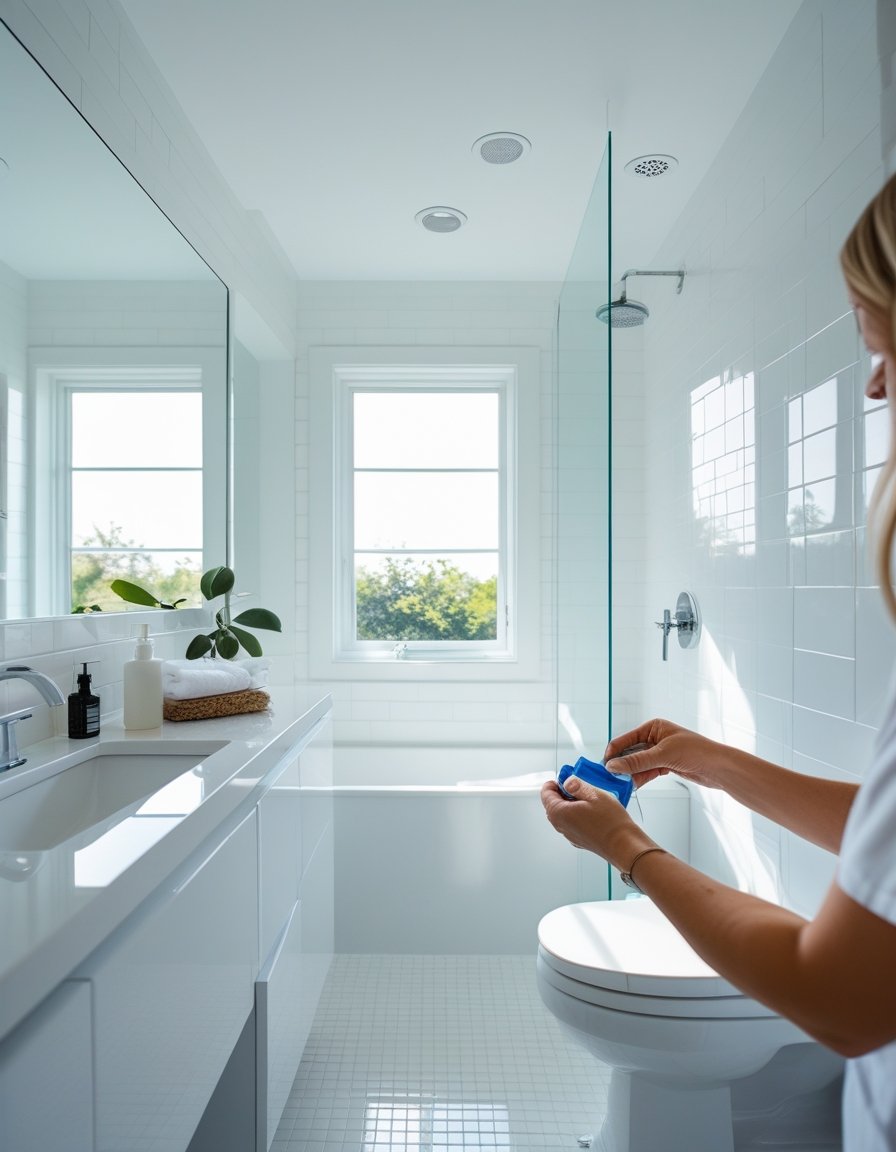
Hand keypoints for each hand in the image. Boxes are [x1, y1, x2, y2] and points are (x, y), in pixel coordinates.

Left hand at [540, 776, 648, 870]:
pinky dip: (578, 813)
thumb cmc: (610, 821)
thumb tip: (567, 782)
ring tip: (587, 795)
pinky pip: (573, 823)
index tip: (564, 777)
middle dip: (562, 792)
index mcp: (559, 813)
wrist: (624, 845)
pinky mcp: (580, 840)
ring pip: (564, 814)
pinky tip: (593, 809)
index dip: (553, 783)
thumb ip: (576, 785)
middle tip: (576, 784)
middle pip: (553, 804)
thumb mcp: (593, 794)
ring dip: (571, 803)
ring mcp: (570, 835)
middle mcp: (561, 826)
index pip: (546, 794)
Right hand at [603, 718, 730, 790]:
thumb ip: (637, 761)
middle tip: (609, 778)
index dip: (614, 752)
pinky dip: (639, 778)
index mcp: (654, 727)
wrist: (720, 768)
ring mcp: (660, 753)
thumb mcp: (663, 755)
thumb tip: (613, 766)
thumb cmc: (697, 752)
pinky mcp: (666, 766)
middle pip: (630, 752)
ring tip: (619, 784)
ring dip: (630, 774)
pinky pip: (647, 772)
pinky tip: (631, 786)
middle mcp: (655, 738)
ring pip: (638, 764)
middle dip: (621, 765)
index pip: (626, 739)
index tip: (604, 766)